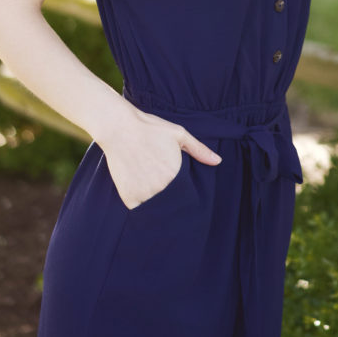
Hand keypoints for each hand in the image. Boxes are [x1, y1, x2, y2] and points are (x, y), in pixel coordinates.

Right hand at [96, 102, 221, 209]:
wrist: (119, 128)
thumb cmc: (150, 129)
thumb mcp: (179, 134)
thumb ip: (199, 150)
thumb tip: (218, 161)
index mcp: (175, 175)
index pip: (186, 193)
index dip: (184, 190)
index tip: (178, 184)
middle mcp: (161, 189)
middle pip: (171, 201)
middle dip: (170, 196)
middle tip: (161, 179)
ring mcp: (144, 195)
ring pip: (155, 206)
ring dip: (155, 199)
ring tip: (149, 180)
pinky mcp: (129, 198)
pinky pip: (138, 208)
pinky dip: (140, 201)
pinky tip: (139, 185)